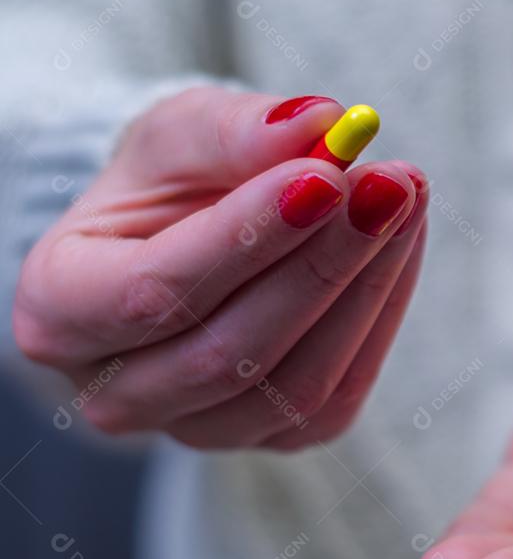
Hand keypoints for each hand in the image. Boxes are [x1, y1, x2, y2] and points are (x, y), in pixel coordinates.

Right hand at [14, 87, 427, 449]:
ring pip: (297, 385)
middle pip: (232, 352)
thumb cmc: (170, 183)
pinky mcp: (272, 436)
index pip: (154, 291)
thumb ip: (240, 129)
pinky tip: (403, 243)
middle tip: (390, 184)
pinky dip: (382, 313)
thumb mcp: (186, 134)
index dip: (248, 237)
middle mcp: (118, 391)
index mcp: (60, 311)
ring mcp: (197, 428)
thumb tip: (320, 122)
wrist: (189, 234)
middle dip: (323, 263)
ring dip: (367, 287)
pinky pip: (340, 393)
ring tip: (406, 199)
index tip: (325, 175)